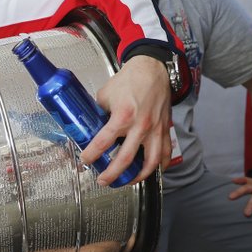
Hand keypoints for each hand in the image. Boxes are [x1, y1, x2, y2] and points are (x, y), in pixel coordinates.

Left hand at [83, 55, 171, 185]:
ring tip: (128, 182)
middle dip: (112, 174)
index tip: (85, 159)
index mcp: (123, 116)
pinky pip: (165, 152)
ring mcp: (155, 129)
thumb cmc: (129, 80)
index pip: (103, 142)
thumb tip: (87, 126)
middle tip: (103, 181)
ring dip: (138, 176)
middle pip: (126, 158)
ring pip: (150, 161)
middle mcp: (141, 125)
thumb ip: (98, 113)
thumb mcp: (105, 95)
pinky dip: (160, 165)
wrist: (153, 69)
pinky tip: (151, 171)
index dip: (91, 154)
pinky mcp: (165, 129)